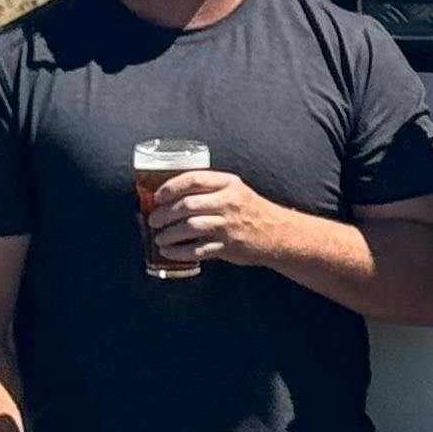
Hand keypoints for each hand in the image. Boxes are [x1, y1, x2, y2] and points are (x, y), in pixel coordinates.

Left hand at [145, 165, 283, 272]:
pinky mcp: (229, 246)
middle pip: (188, 205)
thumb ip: (208, 190)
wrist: (278, 233)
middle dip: (164, 214)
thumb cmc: (250, 211)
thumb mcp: (234, 191)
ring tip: (159, 238)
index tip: (158, 196)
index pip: (194, 179)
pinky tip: (169, 252)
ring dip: (169, 234)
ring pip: (190, 227)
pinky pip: (197, 250)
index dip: (171, 187)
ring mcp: (229, 225)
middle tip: (154, 220)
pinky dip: (179, 252)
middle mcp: (229, 202)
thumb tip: (169, 198)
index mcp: (229, 183)